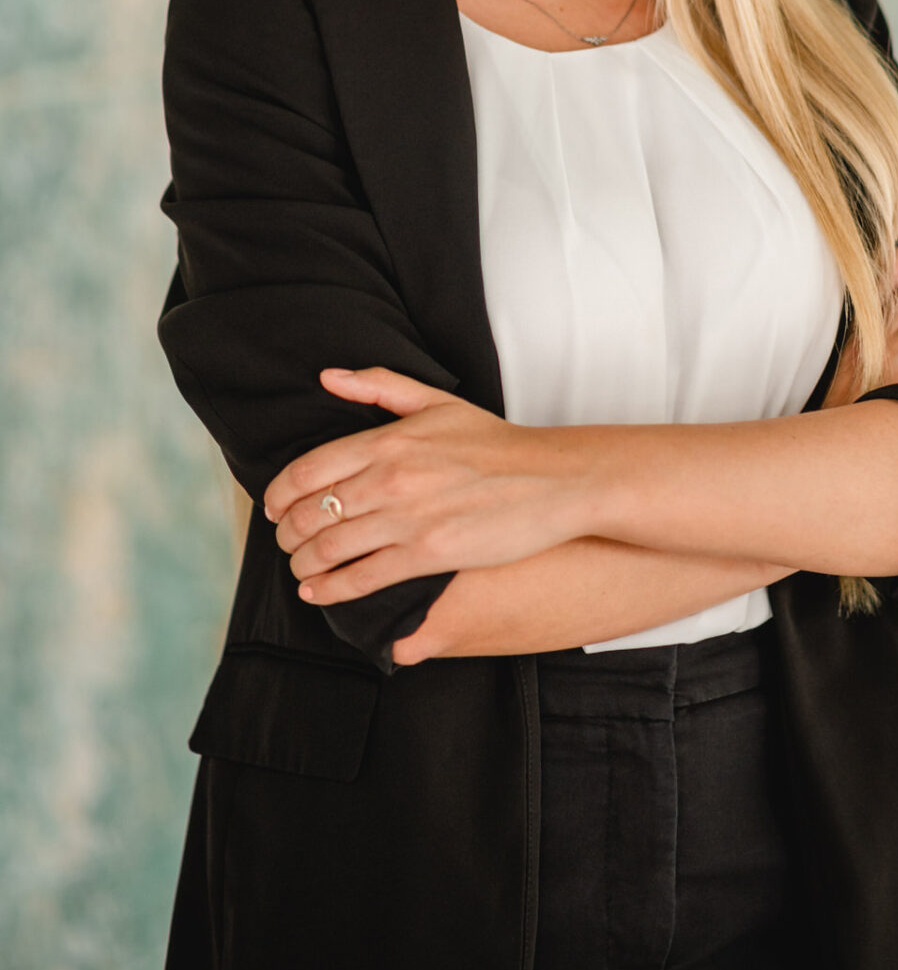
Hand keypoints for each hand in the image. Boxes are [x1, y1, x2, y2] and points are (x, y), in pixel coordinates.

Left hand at [262, 367, 593, 605]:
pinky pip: (362, 577)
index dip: (279, 493)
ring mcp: (408, 518)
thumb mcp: (437, 401)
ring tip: (299, 568)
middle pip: (311, 511)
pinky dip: (331, 589)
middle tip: (284, 541)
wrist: (553, 478)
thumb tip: (328, 378)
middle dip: (287, 532)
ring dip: (303, 562)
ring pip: (330, 547)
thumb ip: (379, 385)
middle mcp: (391, 477)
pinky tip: (318, 592)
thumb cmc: (498, 443)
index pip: (309, 468)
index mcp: (389, 438)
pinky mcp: (427, 555)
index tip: (272, 506)